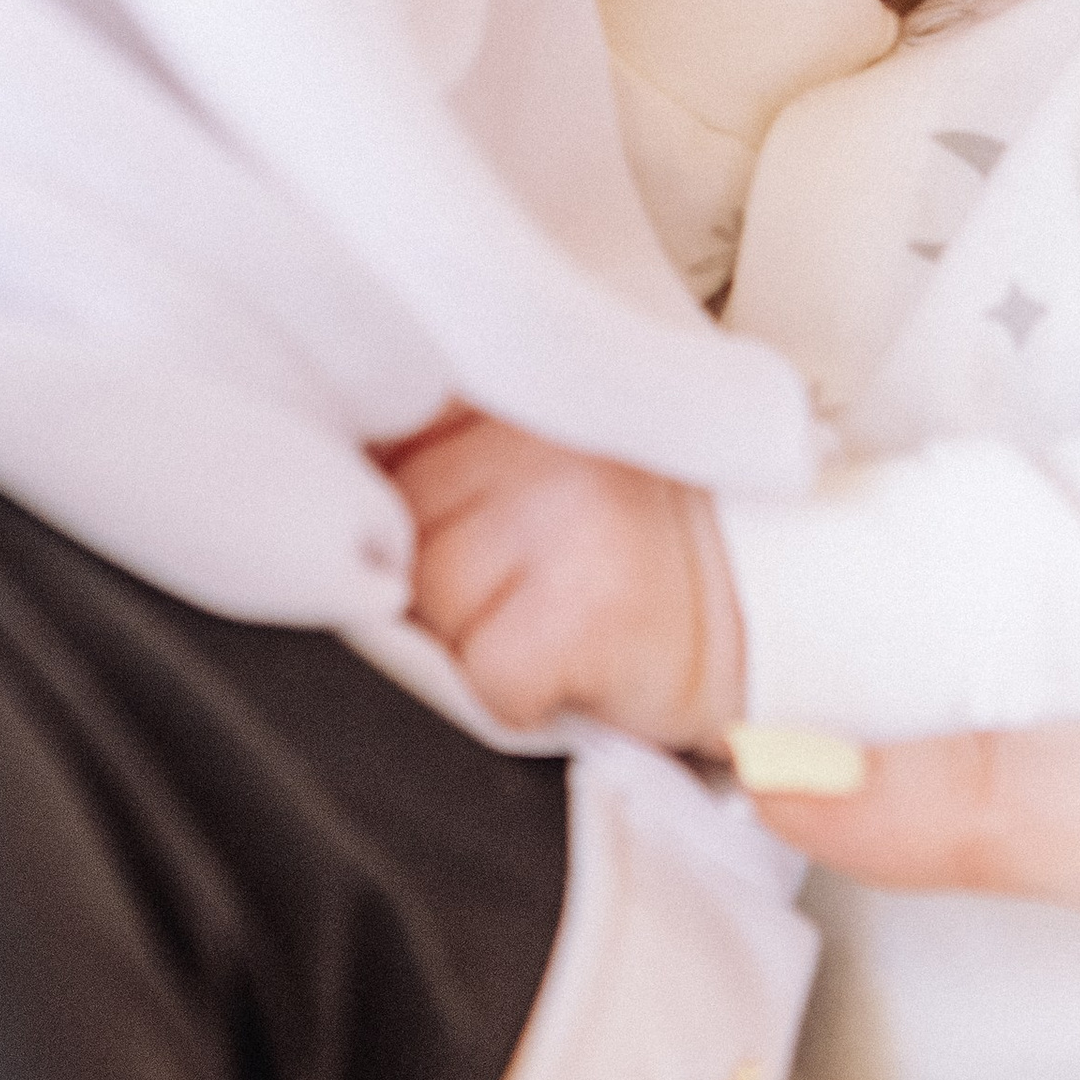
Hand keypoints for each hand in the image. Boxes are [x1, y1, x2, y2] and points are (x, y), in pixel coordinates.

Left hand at [389, 412, 744, 745]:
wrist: (764, 603)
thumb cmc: (625, 543)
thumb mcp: (517, 458)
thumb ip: (427, 450)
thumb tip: (315, 497)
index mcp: (504, 383)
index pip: (370, 439)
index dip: (374, 500)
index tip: (419, 525)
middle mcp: (534, 431)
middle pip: (389, 533)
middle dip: (429, 578)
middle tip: (517, 581)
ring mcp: (564, 512)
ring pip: (426, 606)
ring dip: (472, 640)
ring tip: (546, 618)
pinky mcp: (591, 606)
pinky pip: (487, 678)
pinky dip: (520, 696)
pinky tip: (573, 662)